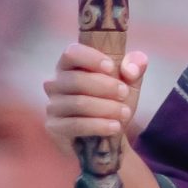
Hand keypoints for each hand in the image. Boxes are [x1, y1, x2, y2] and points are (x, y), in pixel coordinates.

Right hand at [43, 43, 147, 160]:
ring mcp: (52, 105)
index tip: (112, 68)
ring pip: (78, 103)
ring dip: (106, 108)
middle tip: (125, 93)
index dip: (91, 58)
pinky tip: (115, 127)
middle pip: (76, 80)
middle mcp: (56, 82)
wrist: (109, 134)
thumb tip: (131, 69)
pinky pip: (75, 125)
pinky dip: (98, 125)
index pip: (72, 53)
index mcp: (70, 64)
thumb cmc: (114, 100)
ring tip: (125, 113)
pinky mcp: (54, 127)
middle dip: (105, 86)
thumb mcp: (129, 81)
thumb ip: (135, 66)